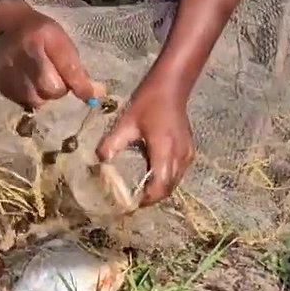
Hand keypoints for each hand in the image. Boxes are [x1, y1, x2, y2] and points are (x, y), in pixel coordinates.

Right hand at [0, 0, 96, 109]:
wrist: (3, 24)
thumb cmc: (38, 31)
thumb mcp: (59, 39)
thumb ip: (74, 67)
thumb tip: (93, 95)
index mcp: (44, 37)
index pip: (67, 68)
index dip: (80, 85)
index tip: (89, 97)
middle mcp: (24, 53)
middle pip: (51, 88)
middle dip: (58, 89)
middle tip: (55, 80)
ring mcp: (8, 69)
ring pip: (36, 99)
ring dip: (42, 95)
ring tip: (40, 82)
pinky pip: (21, 101)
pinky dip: (29, 97)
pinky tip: (27, 83)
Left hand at [95, 80, 194, 206]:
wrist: (172, 87)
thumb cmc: (148, 102)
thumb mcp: (126, 122)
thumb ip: (112, 144)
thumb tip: (100, 161)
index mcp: (164, 150)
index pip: (160, 186)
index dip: (147, 199)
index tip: (131, 203)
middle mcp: (180, 156)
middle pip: (168, 188)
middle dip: (152, 197)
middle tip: (133, 199)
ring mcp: (187, 154)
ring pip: (175, 182)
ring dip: (159, 188)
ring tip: (141, 189)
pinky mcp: (189, 150)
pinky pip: (179, 173)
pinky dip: (166, 178)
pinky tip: (152, 174)